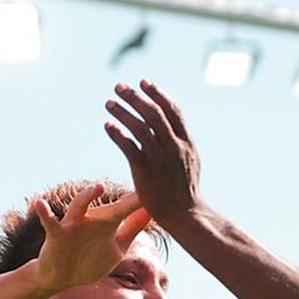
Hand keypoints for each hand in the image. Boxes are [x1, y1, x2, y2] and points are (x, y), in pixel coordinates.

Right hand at [33, 183, 147, 293]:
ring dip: (87, 196)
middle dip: (125, 201)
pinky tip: (40, 203)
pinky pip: (49, 222)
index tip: (163, 192)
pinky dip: (44, 213)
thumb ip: (132, 229)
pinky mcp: (57, 234)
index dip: (143, 204)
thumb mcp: (116, 247)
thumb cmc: (90, 259)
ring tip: (98, 187)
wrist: (63, 277)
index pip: (129, 212)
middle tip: (141, 188)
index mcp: (108, 224)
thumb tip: (150, 212)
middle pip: (110, 208)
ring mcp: (73, 225)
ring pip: (79, 207)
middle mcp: (92, 219)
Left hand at [104, 80, 202, 230]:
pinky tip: (108, 126)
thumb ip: (180, 142)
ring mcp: (159, 158)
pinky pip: (127, 145)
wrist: (185, 215)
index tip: (143, 82)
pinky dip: (116, 133)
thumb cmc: (186, 191)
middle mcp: (173, 146)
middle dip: (135, 97)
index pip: (172, 110)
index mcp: (186, 142)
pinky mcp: (145, 170)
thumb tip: (170, 126)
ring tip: (109, 103)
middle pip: (153, 113)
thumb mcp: (191, 162)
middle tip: (119, 87)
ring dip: (122, 111)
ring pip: (139, 126)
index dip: (157, 93)